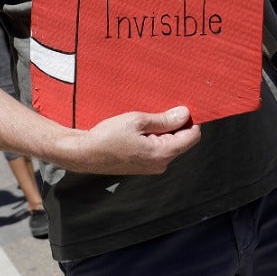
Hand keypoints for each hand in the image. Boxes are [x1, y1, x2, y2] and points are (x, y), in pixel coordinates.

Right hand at [61, 108, 201, 175]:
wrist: (84, 154)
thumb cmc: (107, 136)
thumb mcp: (137, 121)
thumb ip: (164, 119)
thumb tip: (185, 114)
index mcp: (162, 153)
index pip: (192, 137)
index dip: (190, 121)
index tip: (180, 108)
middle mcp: (161, 164)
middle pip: (183, 141)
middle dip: (176, 125)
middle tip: (159, 111)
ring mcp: (152, 167)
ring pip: (170, 145)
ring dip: (164, 131)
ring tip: (145, 121)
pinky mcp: (144, 166)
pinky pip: (159, 150)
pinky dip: (155, 138)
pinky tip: (140, 130)